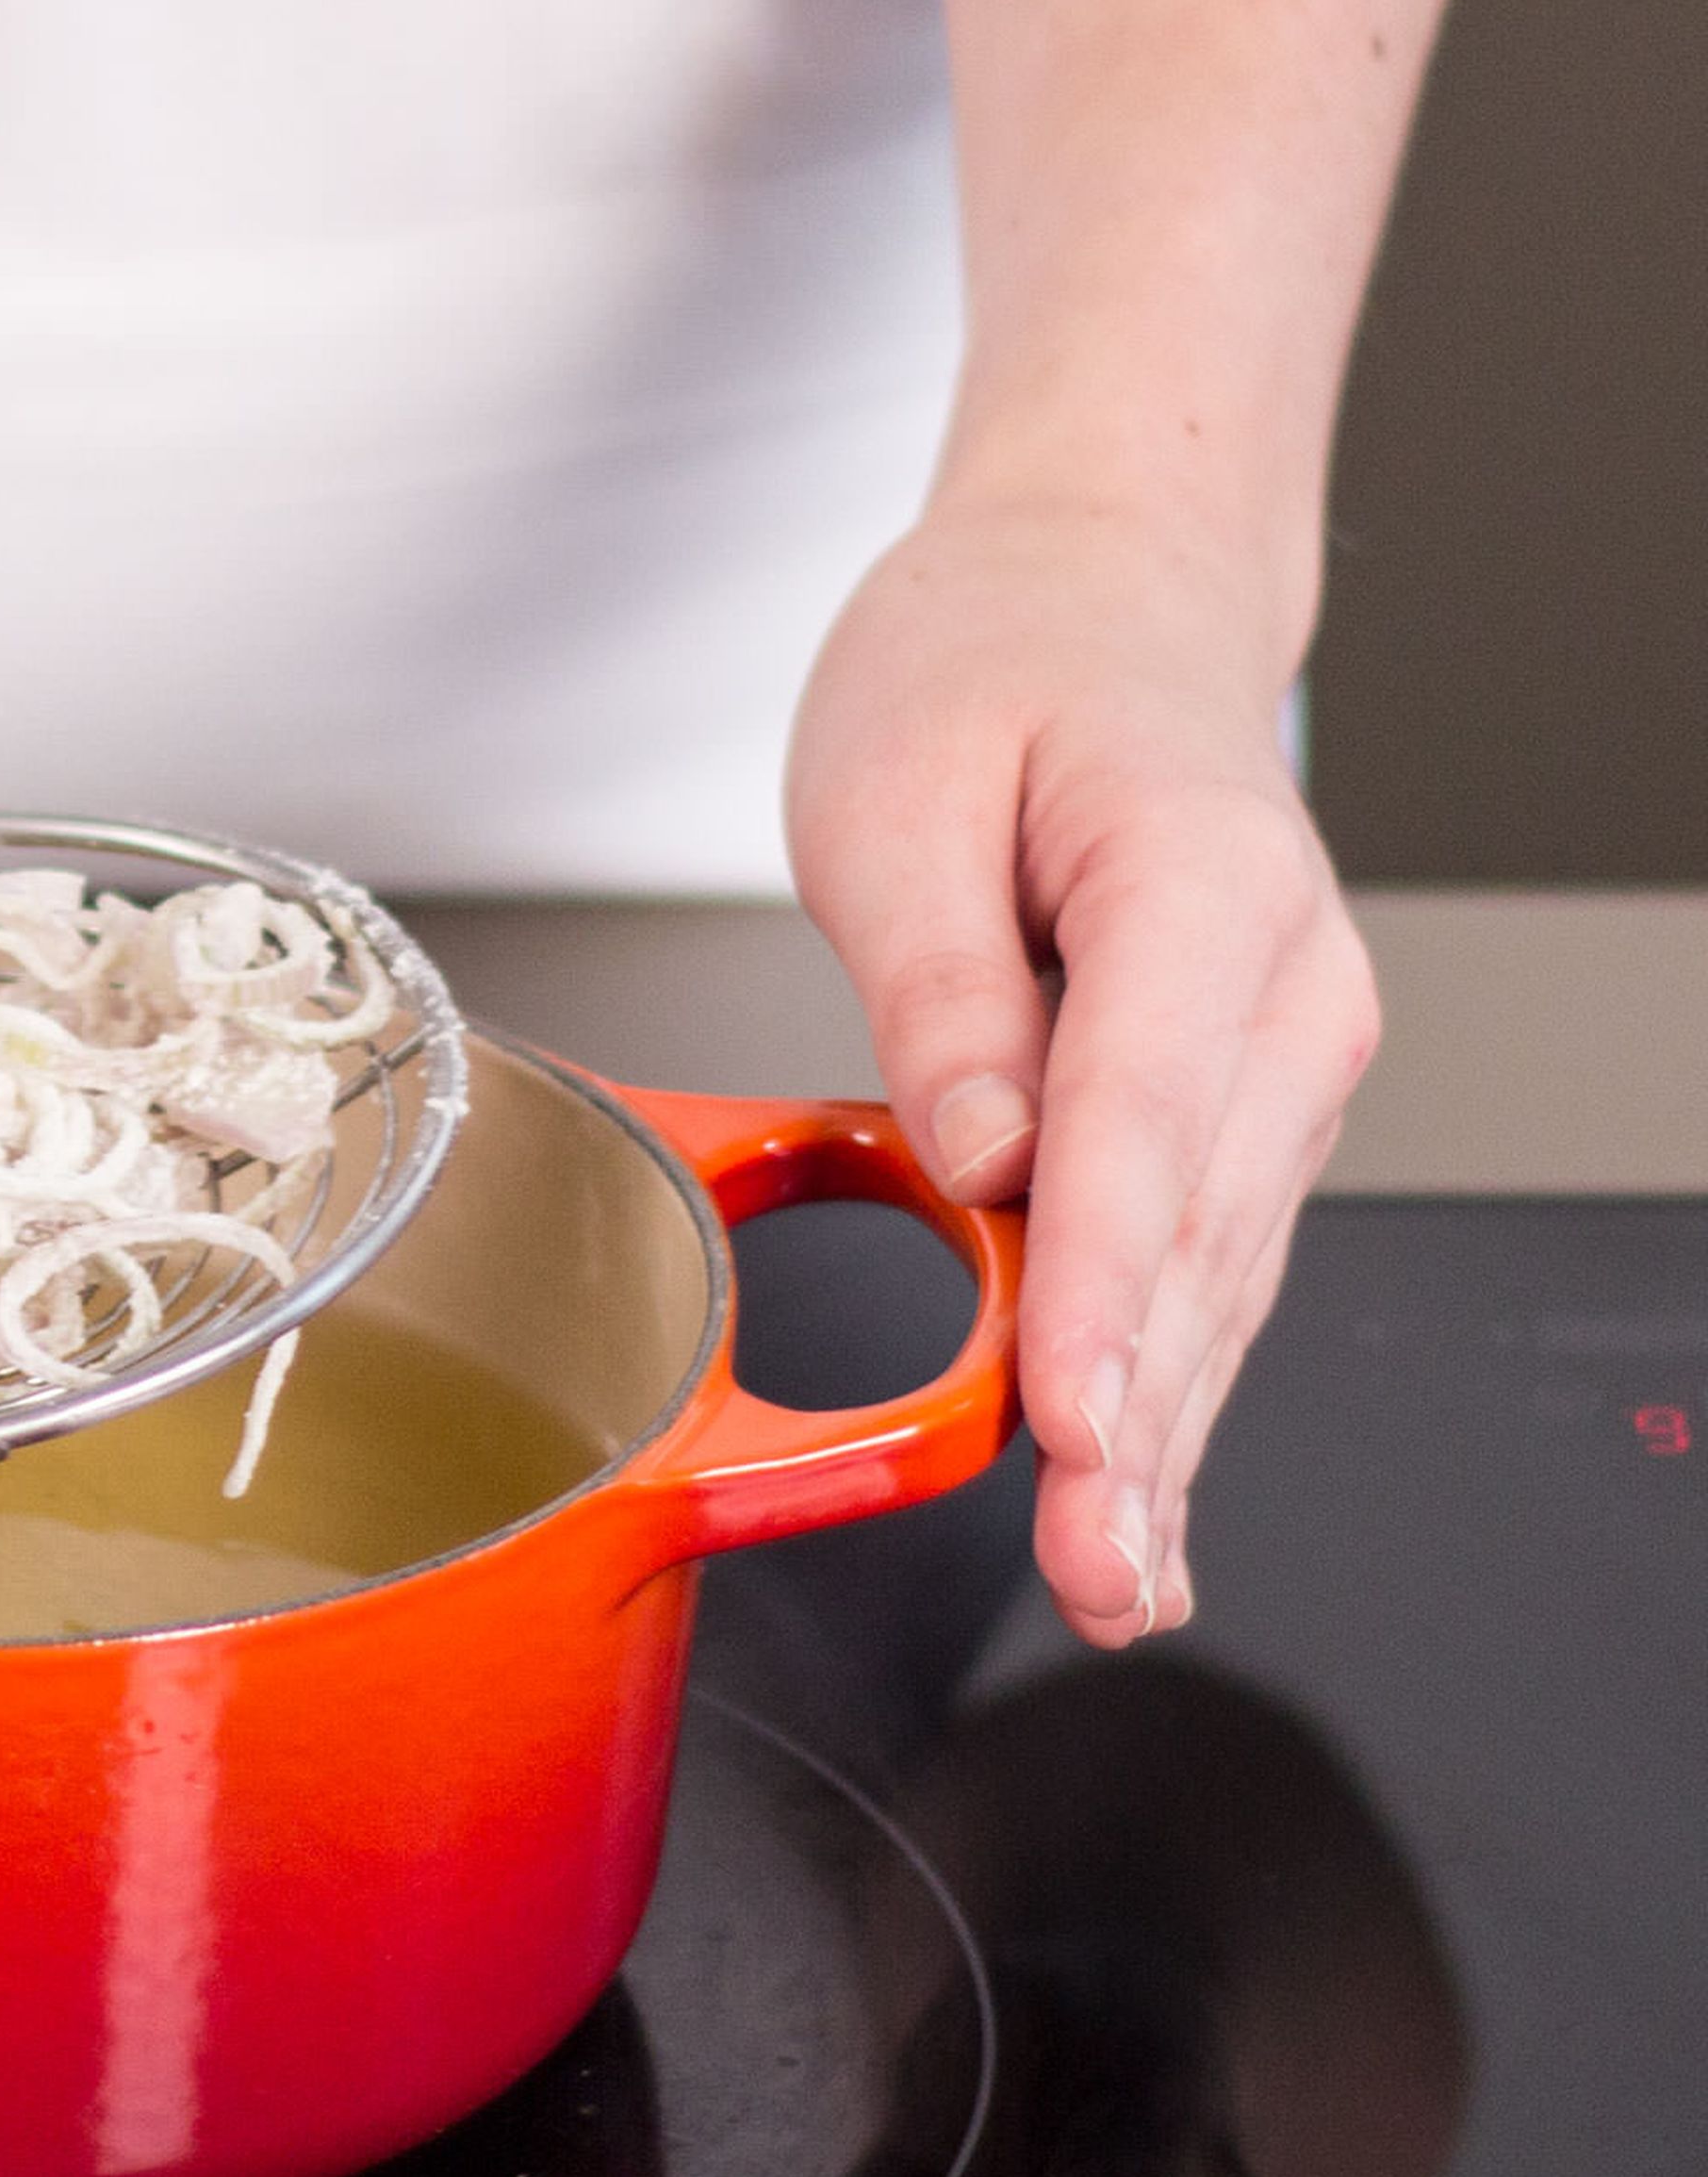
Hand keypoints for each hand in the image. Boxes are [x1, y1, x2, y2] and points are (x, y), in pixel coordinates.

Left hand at [789, 492, 1378, 1647]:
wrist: (1100, 596)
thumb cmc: (993, 666)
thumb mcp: (897, 789)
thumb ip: (937, 979)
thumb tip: (977, 1150)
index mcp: (1197, 884)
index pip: (1142, 1124)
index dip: (1101, 1292)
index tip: (1072, 1420)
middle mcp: (1277, 988)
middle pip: (1199, 1233)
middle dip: (1144, 1419)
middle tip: (1098, 1569)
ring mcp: (1279, 1059)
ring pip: (1220, 1278)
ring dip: (1169, 1441)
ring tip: (1118, 1581)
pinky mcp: (1243, 1110)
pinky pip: (1205, 1266)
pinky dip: (1173, 1387)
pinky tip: (1145, 1506)